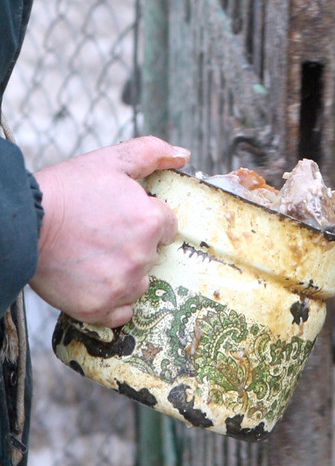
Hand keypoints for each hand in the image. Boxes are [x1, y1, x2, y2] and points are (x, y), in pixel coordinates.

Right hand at [30, 136, 190, 327]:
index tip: (121, 218)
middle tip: (101, 235)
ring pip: (138, 283)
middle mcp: (141, 257)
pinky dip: (111, 302)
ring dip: (124, 274)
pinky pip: (121, 312)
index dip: (145, 220)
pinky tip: (93, 283)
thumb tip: (183, 154)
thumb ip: (151, 153)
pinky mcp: (99, 308)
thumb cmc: (65, 191)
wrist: (21, 222)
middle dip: (133, 246)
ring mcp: (121, 285)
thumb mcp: (110, 161)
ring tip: (92, 257)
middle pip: (152, 255)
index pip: (166, 226)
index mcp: (150, 222)